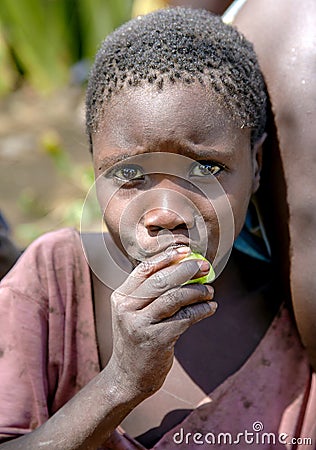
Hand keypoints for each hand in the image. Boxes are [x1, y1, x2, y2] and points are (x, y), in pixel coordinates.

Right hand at [107, 247, 216, 400]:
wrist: (128, 377)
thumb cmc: (137, 338)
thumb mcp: (134, 313)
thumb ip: (150, 292)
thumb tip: (183, 267)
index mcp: (121, 297)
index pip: (144, 269)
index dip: (167, 257)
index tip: (186, 250)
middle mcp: (127, 308)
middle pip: (161, 280)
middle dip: (186, 270)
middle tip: (205, 267)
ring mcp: (139, 325)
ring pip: (174, 298)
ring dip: (197, 291)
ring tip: (211, 291)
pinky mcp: (156, 340)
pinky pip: (184, 318)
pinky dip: (201, 310)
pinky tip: (211, 308)